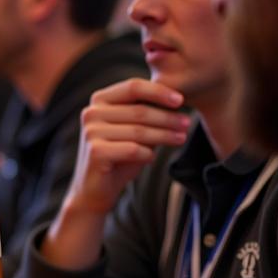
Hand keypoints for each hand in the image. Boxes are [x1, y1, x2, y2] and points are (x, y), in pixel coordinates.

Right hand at [63, 79, 189, 217]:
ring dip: (164, 135)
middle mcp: (91, 113)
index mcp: (99, 101)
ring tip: (180, 138)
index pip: (133, 87)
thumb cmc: (118, 156)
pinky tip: (151, 158)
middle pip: (139, 110)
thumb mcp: (132, 130)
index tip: (181, 101)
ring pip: (139, 131)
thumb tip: (177, 102)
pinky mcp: (96, 151)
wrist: (94, 189)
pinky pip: (133, 149)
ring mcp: (91, 132)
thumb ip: (145, 114)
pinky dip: (147, 154)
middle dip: (167, 118)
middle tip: (187, 124)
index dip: (159, 92)